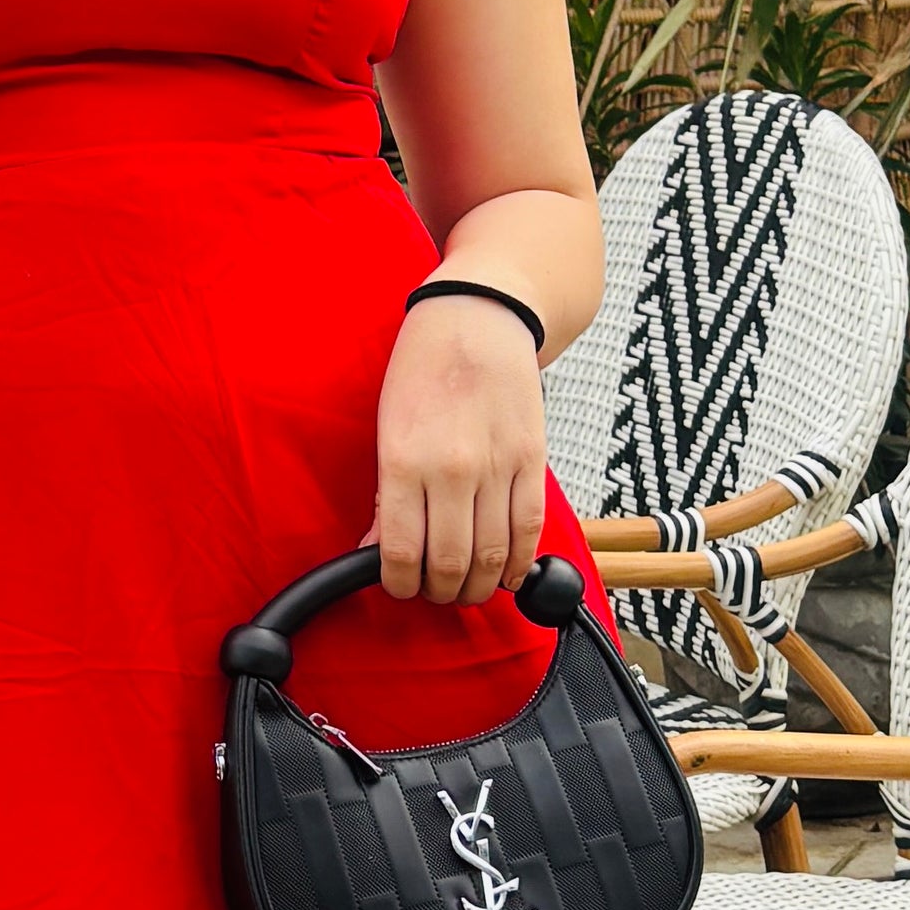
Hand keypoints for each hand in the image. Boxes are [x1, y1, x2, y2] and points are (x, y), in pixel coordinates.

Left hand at [375, 295, 551, 603]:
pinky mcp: (532, 460)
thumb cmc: (423, 368)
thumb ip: (386, 495)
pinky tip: (509, 572)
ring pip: (494, 556)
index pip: (402, 552)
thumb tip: (377, 548)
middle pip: (451, 563)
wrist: (477, 317)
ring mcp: (496, 466)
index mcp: (404, 460)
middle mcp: (451, 468)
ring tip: (468, 587)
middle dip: (440, 592)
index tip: (400, 587)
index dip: (400, 585)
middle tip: (435, 591)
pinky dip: (521, 562)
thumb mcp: (387, 428)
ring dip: (480, 586)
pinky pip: (530, 529)